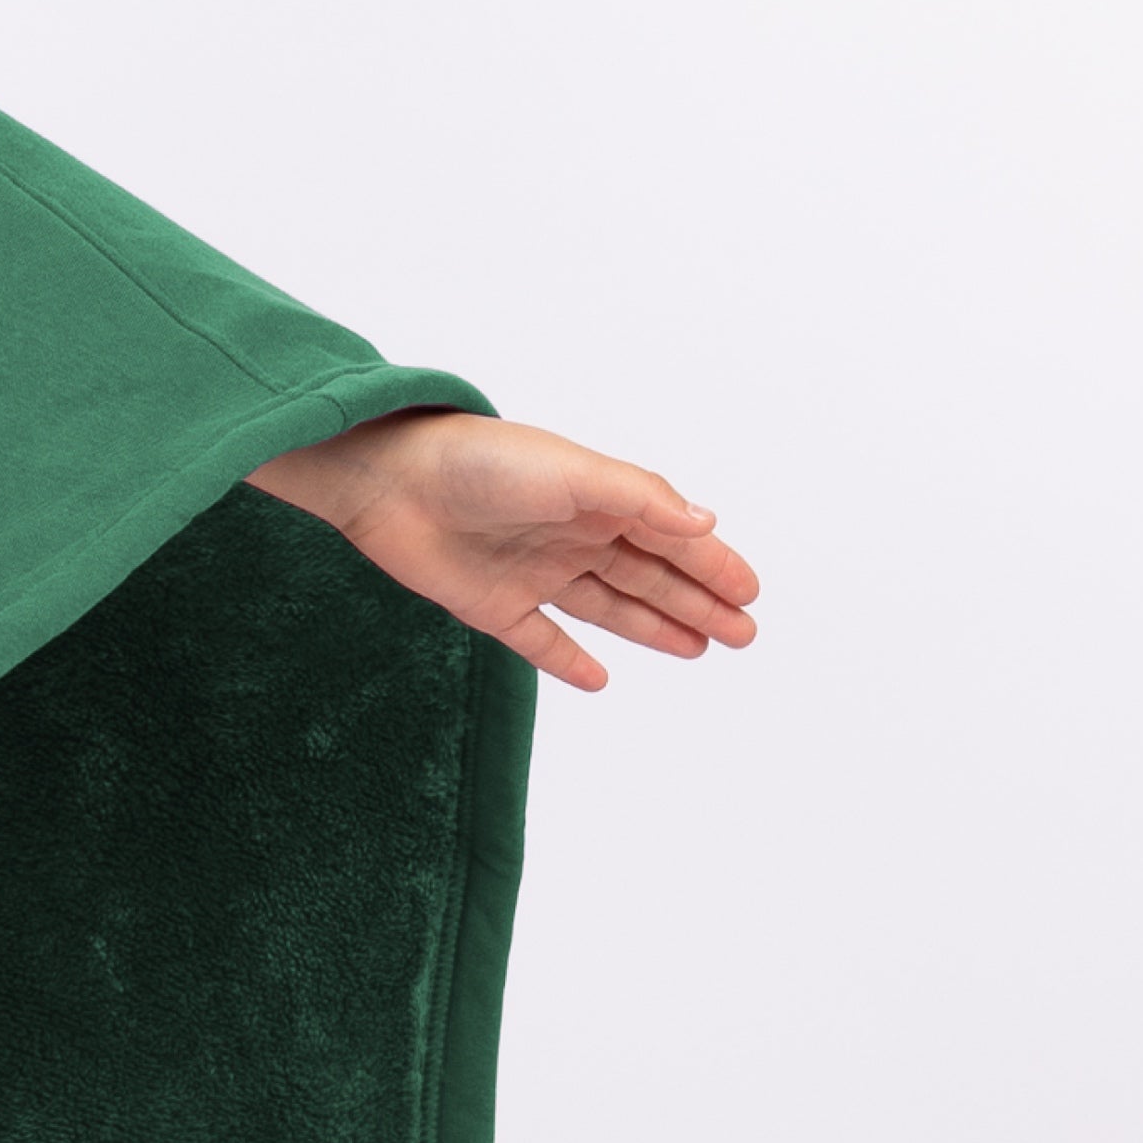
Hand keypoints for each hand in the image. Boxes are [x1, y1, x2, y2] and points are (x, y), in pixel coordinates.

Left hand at [248, 413, 758, 693]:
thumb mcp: (575, 474)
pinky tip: (601, 679)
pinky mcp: (491, 606)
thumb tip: (705, 521)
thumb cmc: (481, 463)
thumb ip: (641, 499)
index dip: (712, 564)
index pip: (670, 538)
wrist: (390, 484)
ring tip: (699, 649)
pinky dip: (571, 661)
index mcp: (597, 499)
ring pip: (608, 609)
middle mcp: (570, 536)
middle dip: (698, 602)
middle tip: (743, 633)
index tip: (751, 593)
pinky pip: (541, 641)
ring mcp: (532, 572)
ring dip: (654, 628)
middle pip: (649, 577)